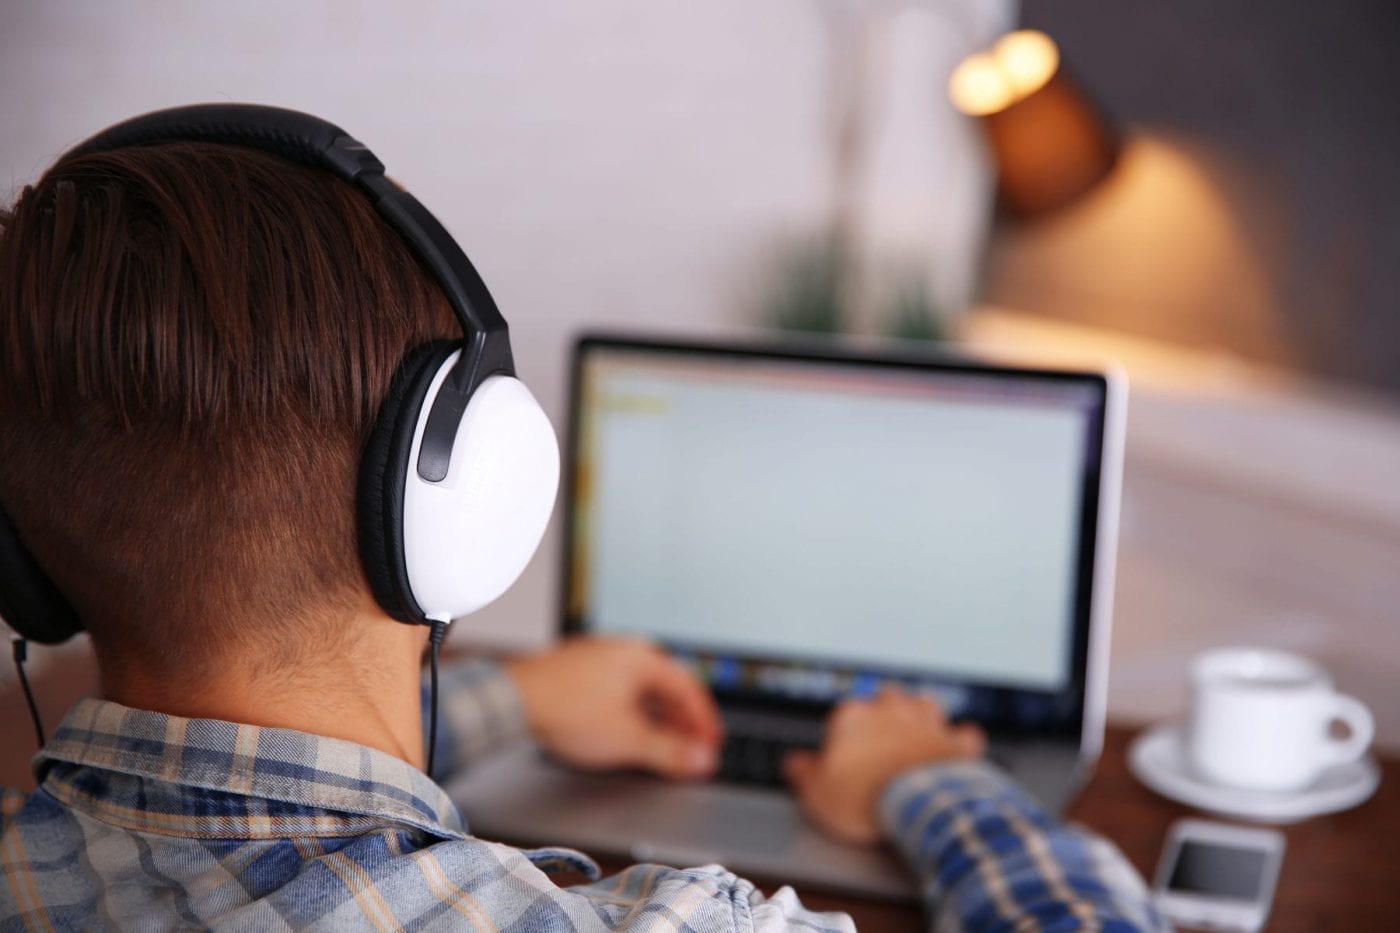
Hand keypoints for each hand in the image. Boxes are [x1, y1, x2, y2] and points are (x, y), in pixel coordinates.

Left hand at [504, 636, 723, 779]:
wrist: (512, 699)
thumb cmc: (567, 710)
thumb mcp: (628, 739)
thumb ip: (669, 751)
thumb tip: (700, 760)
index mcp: (643, 659)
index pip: (689, 689)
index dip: (704, 721)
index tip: (711, 744)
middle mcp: (623, 650)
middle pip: (665, 687)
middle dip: (681, 721)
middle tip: (689, 748)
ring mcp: (598, 656)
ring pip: (640, 688)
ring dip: (655, 717)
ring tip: (659, 744)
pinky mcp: (576, 668)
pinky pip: (616, 688)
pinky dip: (630, 710)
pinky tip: (623, 730)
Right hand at [785, 687, 984, 843]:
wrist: (917, 805)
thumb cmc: (865, 796)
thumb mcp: (817, 792)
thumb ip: (804, 772)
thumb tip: (795, 764)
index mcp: (853, 717)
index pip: (844, 715)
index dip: (843, 736)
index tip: (842, 757)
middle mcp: (891, 712)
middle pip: (886, 697)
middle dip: (885, 711)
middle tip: (880, 734)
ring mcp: (927, 724)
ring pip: (926, 704)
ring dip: (923, 716)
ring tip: (918, 730)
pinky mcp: (955, 744)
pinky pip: (965, 735)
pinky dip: (962, 741)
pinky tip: (958, 748)